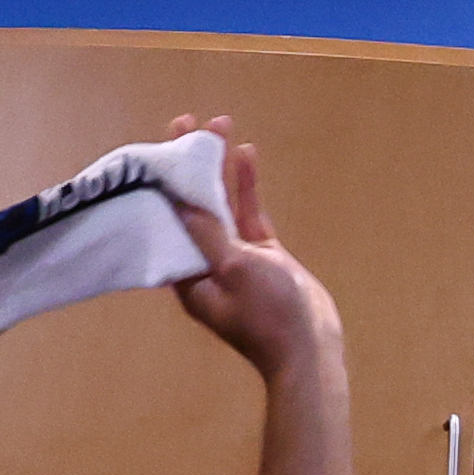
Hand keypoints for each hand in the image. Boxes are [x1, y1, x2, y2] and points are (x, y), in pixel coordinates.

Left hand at [160, 121, 338, 384]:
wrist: (310, 351)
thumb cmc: (268, 317)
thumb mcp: (234, 269)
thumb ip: (207, 232)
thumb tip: (180, 197)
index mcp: (184, 269)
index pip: (167, 213)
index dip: (165, 176)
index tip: (163, 142)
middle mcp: (202, 259)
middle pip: (190, 202)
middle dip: (190, 163)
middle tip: (188, 123)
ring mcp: (233, 257)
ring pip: (220, 203)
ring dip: (220, 168)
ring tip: (220, 128)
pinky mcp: (262, 256)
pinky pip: (247, 214)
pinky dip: (246, 187)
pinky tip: (247, 158)